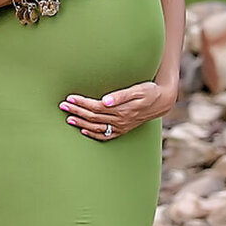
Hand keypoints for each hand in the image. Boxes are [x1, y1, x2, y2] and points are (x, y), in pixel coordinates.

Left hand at [59, 79, 176, 139]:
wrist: (163, 102)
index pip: (95, 107)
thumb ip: (120, 95)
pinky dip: (93, 134)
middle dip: (76, 111)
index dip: (81, 103)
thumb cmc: (150, 91)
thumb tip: (105, 100)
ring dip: (81, 123)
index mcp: (121, 110)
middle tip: (62, 105)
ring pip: (96, 127)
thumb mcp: (138, 90)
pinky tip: (84, 131)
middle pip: (92, 117)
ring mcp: (121, 126)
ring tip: (68, 118)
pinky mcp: (123, 129)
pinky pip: (105, 135)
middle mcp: (119, 120)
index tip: (70, 97)